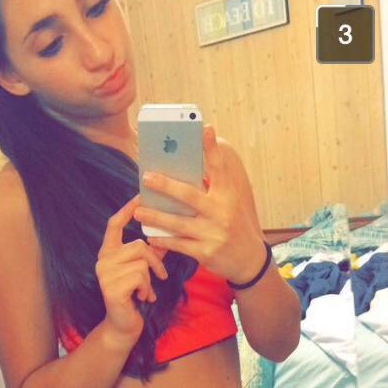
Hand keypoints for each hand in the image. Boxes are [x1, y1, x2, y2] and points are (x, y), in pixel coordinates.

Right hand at [96, 194, 168, 342]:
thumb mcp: (142, 271)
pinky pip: (139, 276)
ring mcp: (105, 274)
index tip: (140, 196)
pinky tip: (142, 298)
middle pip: (138, 245)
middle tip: (159, 275)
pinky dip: (146, 288)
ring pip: (141, 261)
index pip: (114, 224)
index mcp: (108, 253)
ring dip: (151, 277)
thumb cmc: (134, 296)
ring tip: (146, 290)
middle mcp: (102, 260)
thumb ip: (149, 253)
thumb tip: (165, 234)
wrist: (123, 326)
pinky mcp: (111, 288)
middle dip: (155, 260)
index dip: (127, 210)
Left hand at [132, 126, 265, 284]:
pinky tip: (150, 236)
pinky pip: (179, 244)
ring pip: (178, 223)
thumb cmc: (233, 226)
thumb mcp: (229, 204)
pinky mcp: (206, 252)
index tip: (205, 128)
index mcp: (228, 196)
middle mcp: (222, 212)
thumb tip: (182, 173)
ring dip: (156, 216)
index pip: (220, 168)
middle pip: (189, 195)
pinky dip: (163, 240)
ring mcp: (213, 234)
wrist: (248, 260)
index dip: (212, 148)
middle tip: (146, 177)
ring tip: (138, 211)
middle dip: (166, 186)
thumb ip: (211, 189)